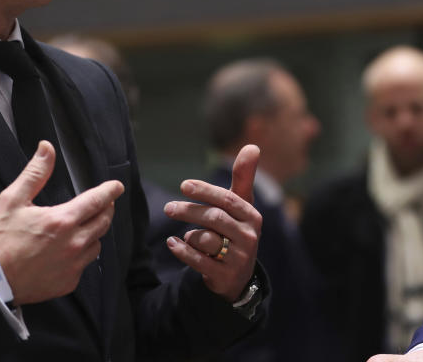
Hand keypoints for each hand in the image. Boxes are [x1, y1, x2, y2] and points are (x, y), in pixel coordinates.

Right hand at [0, 141, 124, 305]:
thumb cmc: (1, 240)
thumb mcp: (13, 200)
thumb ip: (35, 173)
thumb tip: (47, 149)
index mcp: (62, 220)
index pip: (97, 200)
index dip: (110, 190)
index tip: (117, 187)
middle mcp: (73, 243)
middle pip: (104, 221)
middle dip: (106, 209)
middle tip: (102, 204)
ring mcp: (73, 264)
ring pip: (97, 243)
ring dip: (94, 233)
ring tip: (83, 227)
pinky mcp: (69, 281)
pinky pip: (85, 264)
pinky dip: (81, 255)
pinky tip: (68, 251)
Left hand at [163, 144, 262, 301]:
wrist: (238, 275)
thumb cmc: (236, 230)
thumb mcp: (241, 205)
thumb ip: (243, 176)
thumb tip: (253, 146)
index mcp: (253, 217)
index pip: (227, 199)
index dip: (205, 191)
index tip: (183, 185)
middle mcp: (250, 237)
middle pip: (215, 218)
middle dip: (189, 210)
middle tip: (169, 207)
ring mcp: (239, 258)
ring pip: (206, 239)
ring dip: (190, 235)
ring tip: (184, 235)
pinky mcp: (225, 276)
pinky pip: (199, 261)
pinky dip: (183, 251)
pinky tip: (172, 243)